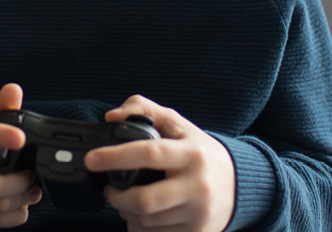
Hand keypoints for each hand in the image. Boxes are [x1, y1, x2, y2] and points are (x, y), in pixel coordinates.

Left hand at [84, 96, 234, 231]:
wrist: (239, 185)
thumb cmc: (201, 152)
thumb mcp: (178, 125)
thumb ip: (144, 110)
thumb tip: (112, 116)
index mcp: (191, 154)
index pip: (148, 153)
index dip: (115, 157)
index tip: (92, 160)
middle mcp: (197, 185)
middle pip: (145, 200)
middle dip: (117, 197)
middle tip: (109, 189)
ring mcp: (198, 213)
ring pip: (148, 221)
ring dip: (126, 213)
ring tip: (125, 201)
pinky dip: (140, 228)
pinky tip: (140, 216)